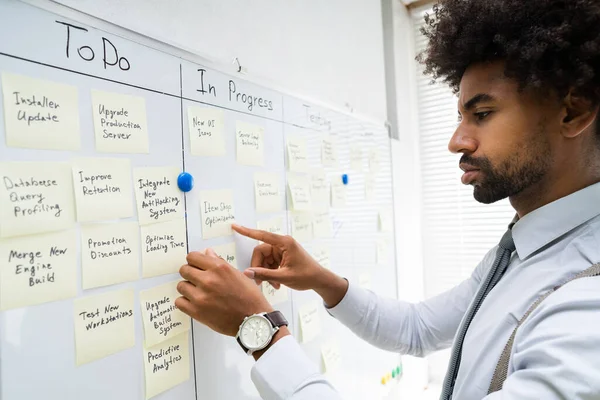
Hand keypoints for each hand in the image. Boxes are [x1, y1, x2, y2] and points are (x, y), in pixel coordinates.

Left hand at [176, 248, 272, 336]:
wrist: (252, 320)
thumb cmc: (249, 297)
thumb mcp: (238, 275)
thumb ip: (220, 263)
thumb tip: (207, 253)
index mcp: (219, 268)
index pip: (192, 257)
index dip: (194, 261)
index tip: (196, 266)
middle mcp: (208, 280)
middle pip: (184, 270)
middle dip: (190, 273)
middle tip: (197, 280)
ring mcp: (201, 296)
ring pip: (181, 286)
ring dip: (188, 288)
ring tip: (198, 293)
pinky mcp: (197, 311)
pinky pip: (179, 302)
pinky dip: (185, 302)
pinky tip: (194, 303)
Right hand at [232, 224, 348, 306]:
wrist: (319, 280)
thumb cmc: (306, 276)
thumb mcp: (284, 277)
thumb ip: (264, 274)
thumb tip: (246, 272)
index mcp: (284, 242)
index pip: (261, 235)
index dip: (247, 231)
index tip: (235, 226)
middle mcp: (282, 244)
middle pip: (261, 252)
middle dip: (259, 267)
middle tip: (260, 282)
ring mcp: (282, 250)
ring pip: (264, 260)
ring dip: (265, 273)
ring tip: (273, 285)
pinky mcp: (282, 257)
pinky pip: (270, 263)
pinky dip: (270, 273)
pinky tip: (276, 283)